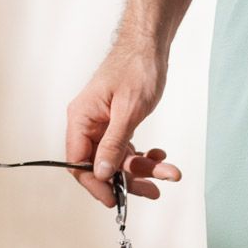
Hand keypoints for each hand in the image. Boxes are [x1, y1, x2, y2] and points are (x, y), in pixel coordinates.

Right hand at [65, 36, 181, 206]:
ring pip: (119, 159)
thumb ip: (113, 144)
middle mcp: (88, 124)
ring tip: (169, 172)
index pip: (78, 163)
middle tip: (152, 191)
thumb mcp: (128, 111)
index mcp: (81, 119)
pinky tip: (160, 155)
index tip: (115, 200)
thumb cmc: (136, 69)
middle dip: (129, 179)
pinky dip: (144, 155)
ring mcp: (103, 125)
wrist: (149, 46)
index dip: (95, 184)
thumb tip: (100, 173)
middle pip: (101, 165)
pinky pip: (127, 148)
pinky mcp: (117, 124)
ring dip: (144, 168)